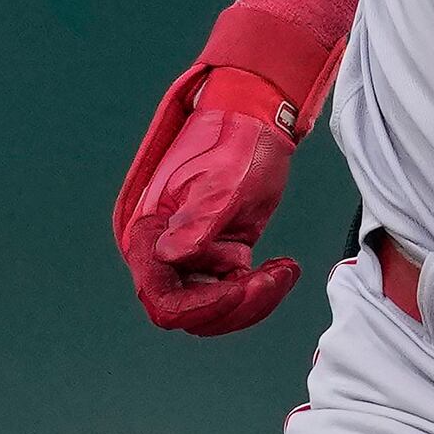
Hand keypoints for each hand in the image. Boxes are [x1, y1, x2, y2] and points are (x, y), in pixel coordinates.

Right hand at [112, 66, 304, 334]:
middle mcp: (164, 253)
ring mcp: (192, 258)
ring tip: (283, 268)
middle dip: (235, 306)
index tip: (239, 289)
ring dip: (253, 301)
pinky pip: (235, 295)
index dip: (200, 307)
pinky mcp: (219, 258)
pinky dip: (262, 290)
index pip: (163, 299)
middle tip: (273, 276)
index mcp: (150, 234)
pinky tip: (284, 266)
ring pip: (215, 311)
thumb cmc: (234, 143)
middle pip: (190, 314)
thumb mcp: (222, 183)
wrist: (255, 120)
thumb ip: (197, 223)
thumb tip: (169, 256)